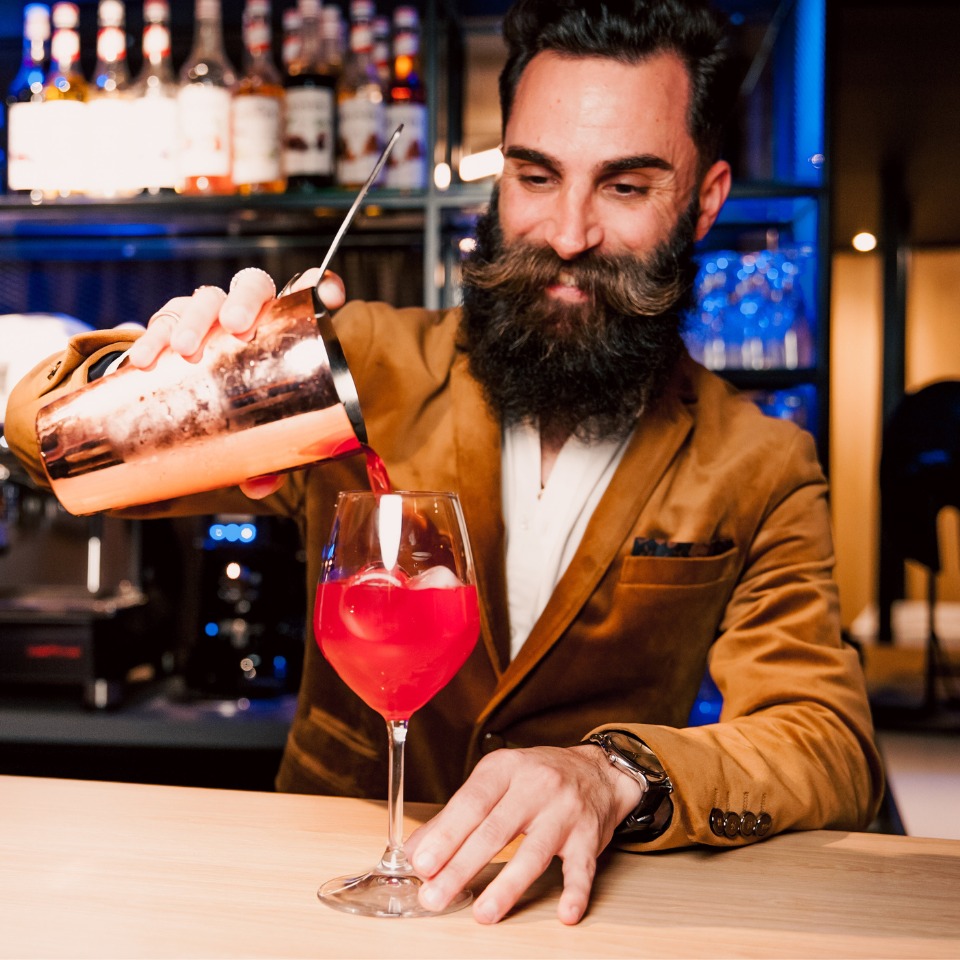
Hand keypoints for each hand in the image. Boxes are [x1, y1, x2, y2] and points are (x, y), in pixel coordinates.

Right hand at [125, 266, 346, 499]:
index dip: (319, 286)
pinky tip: (143, 359)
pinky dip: (151, 337)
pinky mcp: (174, 322)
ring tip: (183, 349)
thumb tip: (260, 486)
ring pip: (203, 299)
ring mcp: (211, 312)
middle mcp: (249, 311)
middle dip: (242, 302)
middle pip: (251, 286)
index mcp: (283, 326)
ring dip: (191, 320)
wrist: (194, 393)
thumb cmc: (243, 406)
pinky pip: (162, 319)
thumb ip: (266, 458)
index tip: (327, 295)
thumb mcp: (260, 432)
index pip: (306, 292)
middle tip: (234, 327)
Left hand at [405, 744, 642, 924]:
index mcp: (505, 769)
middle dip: (462, 866)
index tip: (422, 863)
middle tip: (435, 896)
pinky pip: (582, 866)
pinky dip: (576, 891)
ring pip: (534, 852)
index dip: (445, 834)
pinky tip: (566, 913)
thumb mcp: (495, 781)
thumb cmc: (538, 777)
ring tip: (484, 913)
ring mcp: (564, 811)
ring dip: (508, 885)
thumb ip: (455, 815)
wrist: (597, 770)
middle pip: (495, 830)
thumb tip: (416, 850)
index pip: (470, 803)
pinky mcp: (589, 836)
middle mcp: (535, 786)